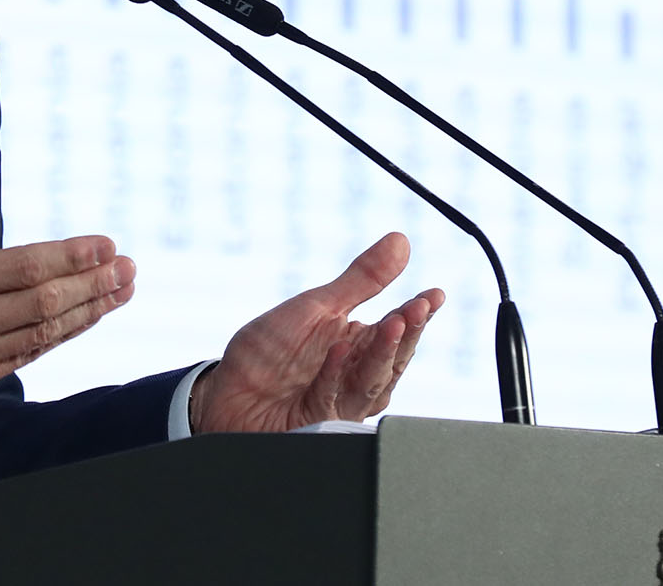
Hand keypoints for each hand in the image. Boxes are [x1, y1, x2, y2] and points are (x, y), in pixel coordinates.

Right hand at [0, 130, 134, 440]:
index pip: (23, 269)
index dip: (70, 256)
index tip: (105, 244)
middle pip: (44, 304)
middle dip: (93, 284)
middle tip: (129, 267)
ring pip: (41, 336)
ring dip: (86, 312)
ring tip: (121, 292)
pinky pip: (22, 360)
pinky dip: (55, 339)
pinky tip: (79, 322)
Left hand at [189, 232, 441, 432]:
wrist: (228, 394)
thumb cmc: (269, 352)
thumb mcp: (317, 307)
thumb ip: (362, 280)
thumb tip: (400, 240)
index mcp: (358, 345)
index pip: (398, 328)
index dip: (419, 313)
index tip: (434, 295)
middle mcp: (354, 375)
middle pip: (392, 357)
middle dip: (407, 332)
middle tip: (416, 309)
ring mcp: (339, 401)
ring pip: (372, 382)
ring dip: (382, 353)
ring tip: (392, 323)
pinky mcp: (316, 422)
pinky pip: (330, 398)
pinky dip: (334, 374)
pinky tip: (338, 350)